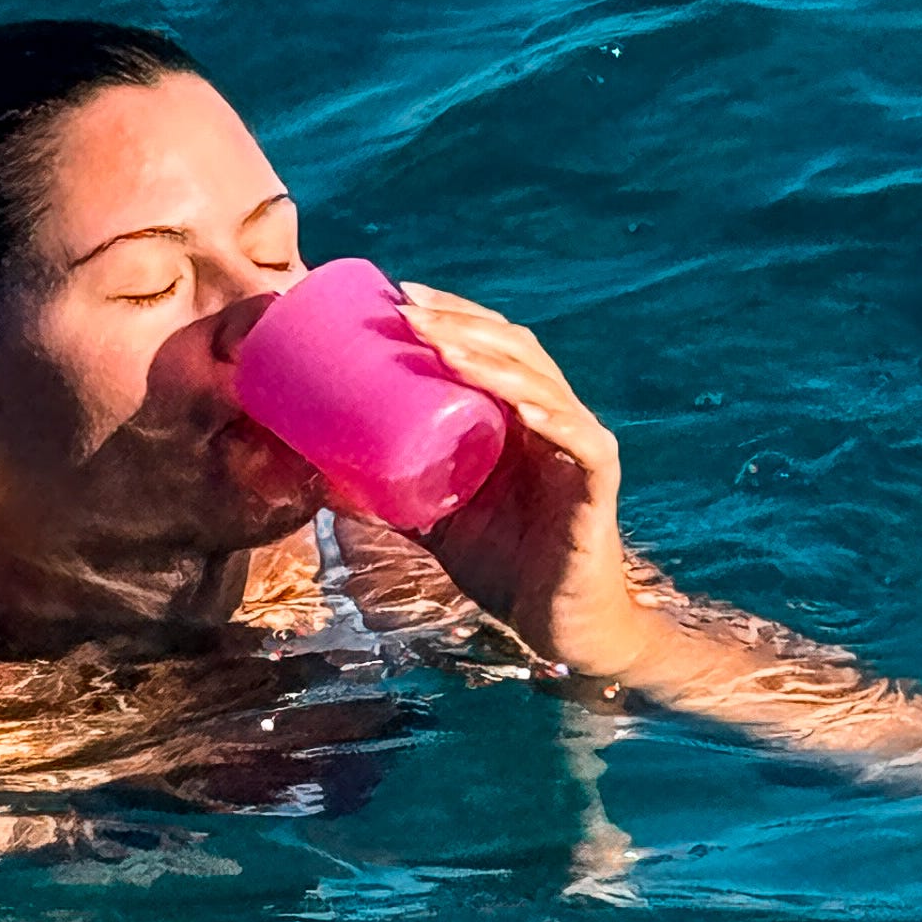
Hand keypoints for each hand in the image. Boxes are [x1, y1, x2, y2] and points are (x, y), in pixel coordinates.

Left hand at [395, 283, 651, 678]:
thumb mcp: (435, 523)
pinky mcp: (598, 484)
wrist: (558, 626)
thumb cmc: (503, 568)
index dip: (452, 315)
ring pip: (542, 384)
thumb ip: (392, 496)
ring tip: (443, 345)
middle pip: (514, 349)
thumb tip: (322, 473)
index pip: (491, 346)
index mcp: (518, 418)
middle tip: (406, 308)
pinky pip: (581, 442)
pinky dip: (553, 418)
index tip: (399, 296)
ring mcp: (578, 447)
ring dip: (491, 360)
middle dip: (461, 322)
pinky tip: (522, 405)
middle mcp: (553, 420)